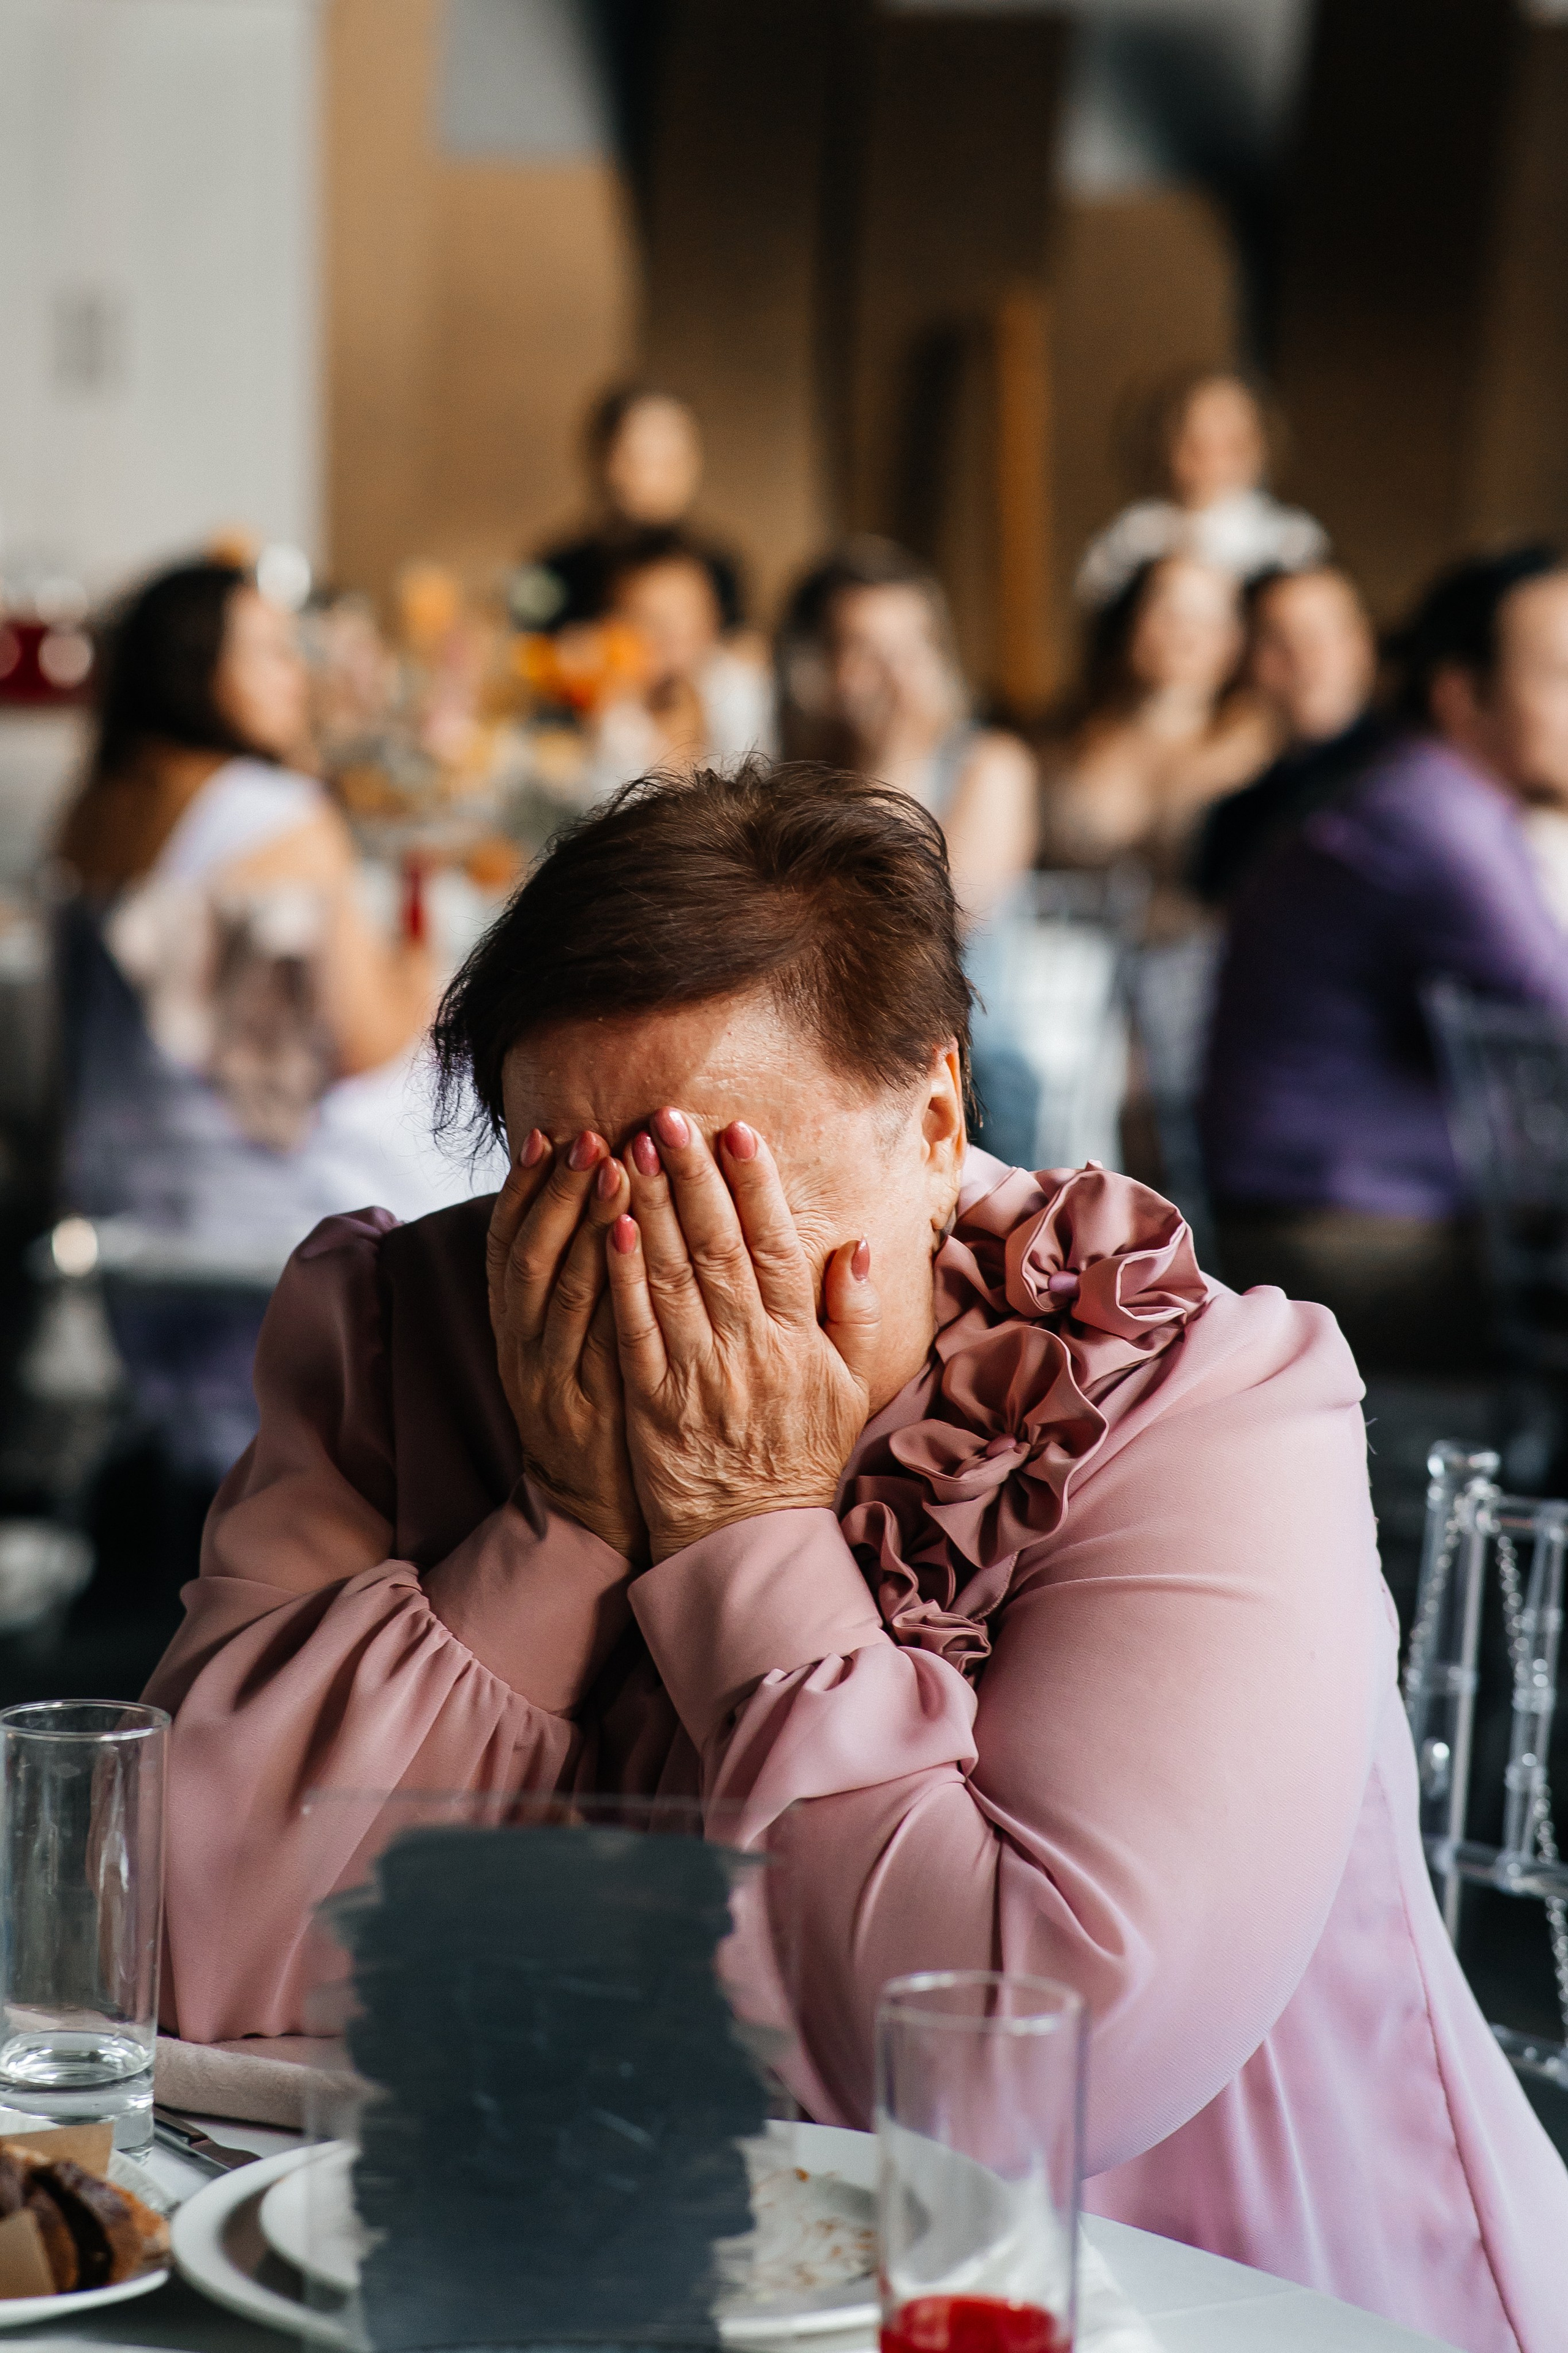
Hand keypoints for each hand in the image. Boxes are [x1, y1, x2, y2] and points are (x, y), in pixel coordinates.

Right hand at [486, 1128, 645, 1562]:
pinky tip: (635, 1246)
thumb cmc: (600, 1407)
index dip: (523, 1187)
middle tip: (590, 1137)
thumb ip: (578, 1277)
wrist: (600, 1511)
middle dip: (556, 1192)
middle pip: (529, 1256)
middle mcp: (521, 1347)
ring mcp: (550, 1380)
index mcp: (513, 1325)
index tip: (546, 1133)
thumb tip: (600, 1196)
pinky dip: (611, 1289)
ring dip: (585, 1225)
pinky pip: (596, 1340)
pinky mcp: (587, 1409)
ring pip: (559, 1291)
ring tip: (617, 1169)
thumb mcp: (571, 1341)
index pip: (506, 1243)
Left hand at [605, 1108, 879, 1561]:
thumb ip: (857, 1313)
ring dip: (650, 1207)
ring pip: (673, 1276)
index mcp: (798, 1339)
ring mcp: (699, 1373)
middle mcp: (750, 1348)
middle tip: (666, 1117)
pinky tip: (610, 1227)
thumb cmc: (799, 1456)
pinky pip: (635, 1329)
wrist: (751, 1537)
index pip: (775, 1245)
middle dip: (691, 1176)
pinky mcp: (651, 1400)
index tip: (737, 1130)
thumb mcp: (850, 1387)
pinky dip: (623, 1277)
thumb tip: (859, 1244)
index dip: (756, 1184)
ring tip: (629, 1150)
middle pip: (718, 1246)